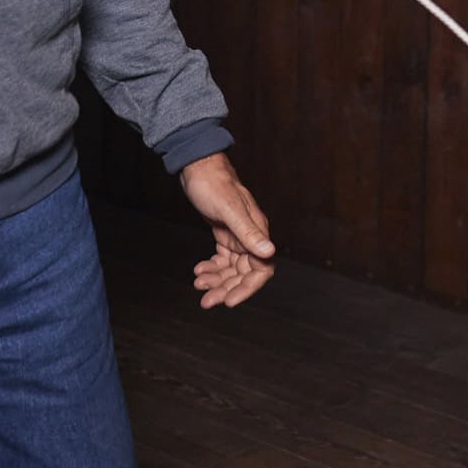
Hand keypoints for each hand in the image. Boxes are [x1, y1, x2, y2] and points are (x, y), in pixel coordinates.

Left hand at [180, 154, 274, 308]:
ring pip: (232, 269)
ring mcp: (238, 236)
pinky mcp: (225, 233)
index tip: (230, 301)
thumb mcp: (229, 209)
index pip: (261, 270)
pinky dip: (212, 268)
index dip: (247, 288)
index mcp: (257, 232)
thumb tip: (269, 252)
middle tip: (207, 300)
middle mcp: (250, 236)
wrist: (197, 166)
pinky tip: (199, 270)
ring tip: (199, 284)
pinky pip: (223, 259)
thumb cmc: (213, 183)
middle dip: (227, 289)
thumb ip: (249, 232)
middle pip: (244, 274)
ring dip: (217, 280)